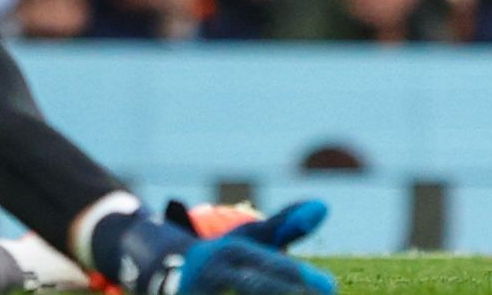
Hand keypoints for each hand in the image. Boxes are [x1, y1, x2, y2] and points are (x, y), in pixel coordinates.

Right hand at [93, 200, 332, 294]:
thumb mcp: (249, 241)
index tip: (329, 287)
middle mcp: (214, 272)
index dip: (301, 277)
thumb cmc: (224, 261)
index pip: (273, 265)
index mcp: (232, 252)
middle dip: (287, 293)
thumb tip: (324, 206)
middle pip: (254, 286)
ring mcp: (198, 294)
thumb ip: (286, 226)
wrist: (161, 272)